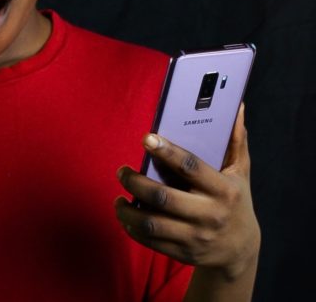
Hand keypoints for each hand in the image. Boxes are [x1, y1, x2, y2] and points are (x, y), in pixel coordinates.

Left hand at [114, 104, 259, 281]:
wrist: (241, 250)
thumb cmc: (235, 201)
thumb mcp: (240, 172)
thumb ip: (235, 140)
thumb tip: (235, 106)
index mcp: (224, 190)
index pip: (191, 167)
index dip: (167, 152)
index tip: (147, 138)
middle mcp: (209, 215)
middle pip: (163, 197)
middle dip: (135, 182)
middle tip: (121, 171)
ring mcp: (195, 237)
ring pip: (152, 223)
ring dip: (127, 210)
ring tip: (118, 198)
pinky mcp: (183, 253)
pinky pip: (150, 241)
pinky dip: (132, 228)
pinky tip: (125, 216)